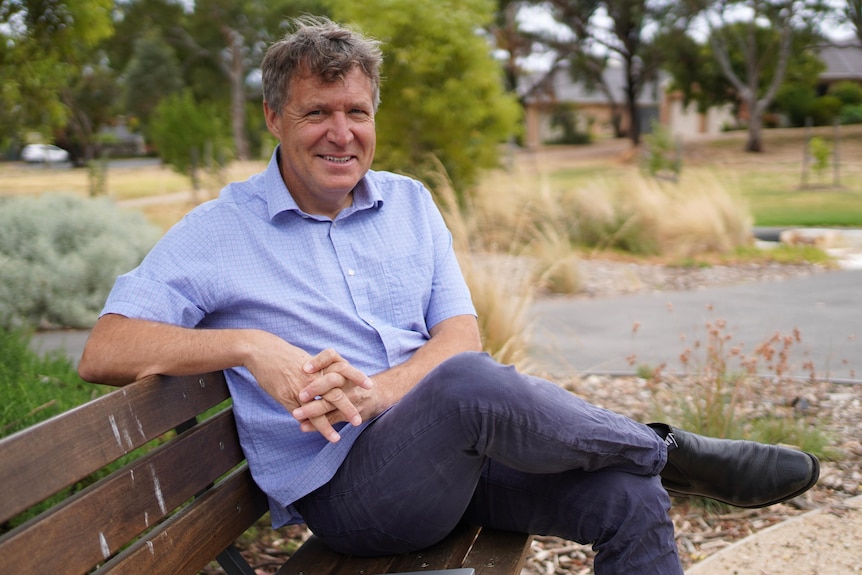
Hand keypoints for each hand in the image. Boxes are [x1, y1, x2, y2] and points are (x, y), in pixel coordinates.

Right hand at [242, 334, 362, 441]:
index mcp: (320, 366)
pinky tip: (324, 435)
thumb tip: (327, 377)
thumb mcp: (304, 358)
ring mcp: (303, 388)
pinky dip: (317, 426)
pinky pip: (307, 414)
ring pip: (323, 406)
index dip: (357, 377)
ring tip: (339, 438)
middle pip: (337, 391)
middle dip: (349, 406)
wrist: (262, 351)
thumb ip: (317, 369)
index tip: (370, 386)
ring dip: (333, 422)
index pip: (343, 370)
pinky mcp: (291, 396)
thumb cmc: (283, 354)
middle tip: (359, 419)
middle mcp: (315, 377)